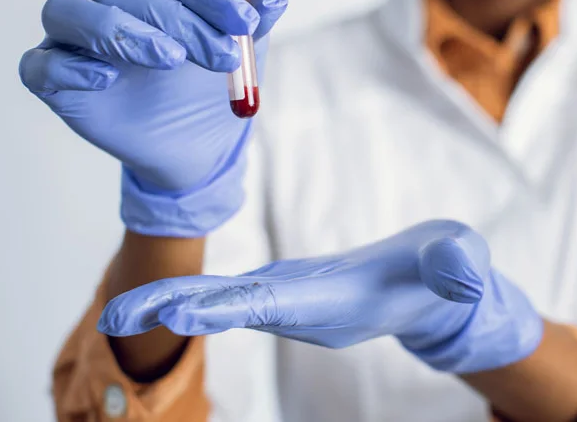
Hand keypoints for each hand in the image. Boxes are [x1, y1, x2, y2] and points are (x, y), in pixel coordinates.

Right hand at [19, 0, 286, 235]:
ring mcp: (73, 40)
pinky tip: (107, 80)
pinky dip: (69, 68)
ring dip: (120, 31)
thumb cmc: (209, 89)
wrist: (192, 148)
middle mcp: (106, 3)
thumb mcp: (241, 57)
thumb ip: (254, 24)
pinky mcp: (52, 80)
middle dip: (178, 21)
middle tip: (220, 57)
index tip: (246, 23)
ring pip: (69, 11)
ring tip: (169, 60)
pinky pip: (39, 65)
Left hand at [98, 220, 543, 373]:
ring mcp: (295, 304)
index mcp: (335, 302)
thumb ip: (458, 266)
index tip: (174, 311)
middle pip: (232, 309)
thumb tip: (463, 272)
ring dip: (174, 304)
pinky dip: (197, 297)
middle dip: (175, 310)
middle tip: (113, 315)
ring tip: (116, 309)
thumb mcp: (458, 262)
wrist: (435, 294)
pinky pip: (235, 297)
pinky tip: (164, 299)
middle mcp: (306, 310)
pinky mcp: (292, 294)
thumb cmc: (445, 274)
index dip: (223, 305)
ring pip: (226, 304)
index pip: (271, 304)